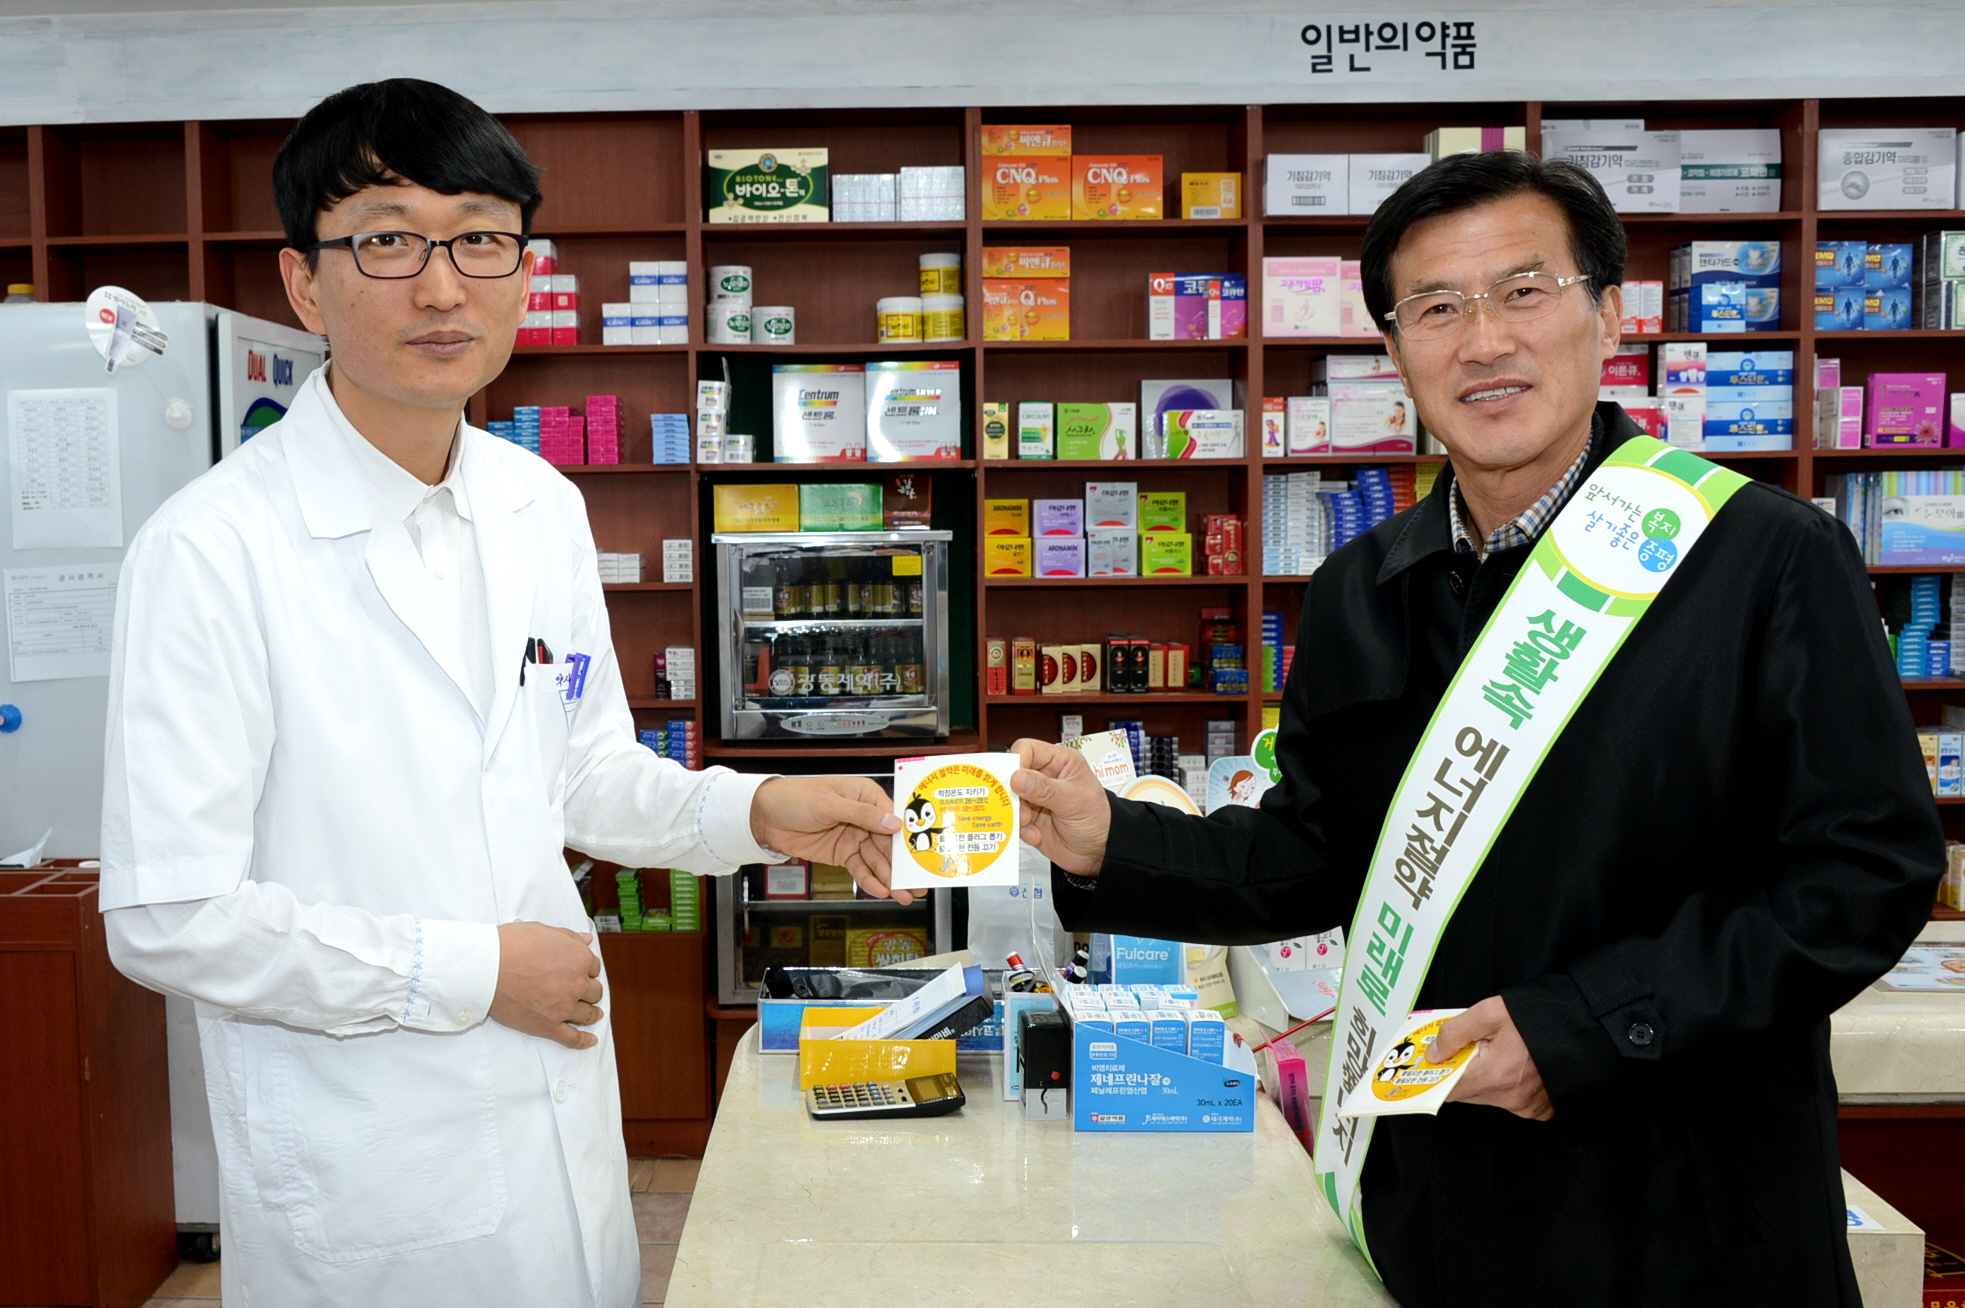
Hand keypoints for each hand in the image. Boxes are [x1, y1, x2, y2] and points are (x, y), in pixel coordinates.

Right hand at [491, 921, 603, 1049]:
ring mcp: (564, 1007)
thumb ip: (569, 937)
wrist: (486, 967)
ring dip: (592, 1013)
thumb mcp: (544, 930)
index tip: (580, 971)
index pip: (593, 966)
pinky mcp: (548, 1026)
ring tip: (593, 1014)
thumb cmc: (511, 945)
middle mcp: (577, 984)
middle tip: (582, 991)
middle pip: (593, 991)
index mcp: (579, 958)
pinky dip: (583, 1041)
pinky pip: (572, 1038)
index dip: (586, 968)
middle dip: (588, 990)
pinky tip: (590, 1040)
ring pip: (587, 1014)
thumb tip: (586, 940)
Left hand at [751, 775, 910, 904]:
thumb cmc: (794, 798)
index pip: (893, 818)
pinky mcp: (842, 853)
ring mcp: (854, 836)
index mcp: (865, 796)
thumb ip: (862, 815)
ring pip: (877, 860)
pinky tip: (882, 891)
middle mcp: (864, 816)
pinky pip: (860, 869)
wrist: (765, 817)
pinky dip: (871, 880)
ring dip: (891, 878)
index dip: (908, 839)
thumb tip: (893, 823)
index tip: (922, 857)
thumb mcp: (828, 803)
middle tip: (917, 884)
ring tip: (904, 895)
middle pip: (889, 843)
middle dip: (903, 865)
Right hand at [1009, 738, 1110, 876]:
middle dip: (1011, 792)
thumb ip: (1045, 789)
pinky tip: (1036, 836)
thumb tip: (1017, 778)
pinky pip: (1014, 821)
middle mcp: (1044, 778)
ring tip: (1028, 823)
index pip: (1028, 750)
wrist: (1099, 852)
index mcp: (1058, 762)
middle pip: (1012, 775)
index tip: (1014, 780)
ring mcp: (1035, 800)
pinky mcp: (1030, 820)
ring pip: (1009, 800)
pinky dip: (1021, 830)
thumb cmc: (1097, 818)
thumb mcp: (1074, 800)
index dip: (1016, 761)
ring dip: (1015, 813)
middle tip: (1017, 806)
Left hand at [1430, 995, 1553, 1120]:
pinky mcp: (1540, 1108)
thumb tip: (1436, 1052)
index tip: (1433, 1062)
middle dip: (1462, 1070)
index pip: (1448, 1088)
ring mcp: (1527, 1105)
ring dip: (1483, 1076)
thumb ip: (1456, 1032)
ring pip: (1488, 1095)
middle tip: (1468, 1047)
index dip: (1439, 1073)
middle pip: (1467, 1092)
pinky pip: (1510, 1099)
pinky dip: (1504, 1084)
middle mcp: (1512, 1097)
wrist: (1583, 1025)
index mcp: (1495, 1075)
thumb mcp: (1491, 1012)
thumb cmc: (1541, 1017)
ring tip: (1495, 1050)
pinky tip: (1512, 1063)